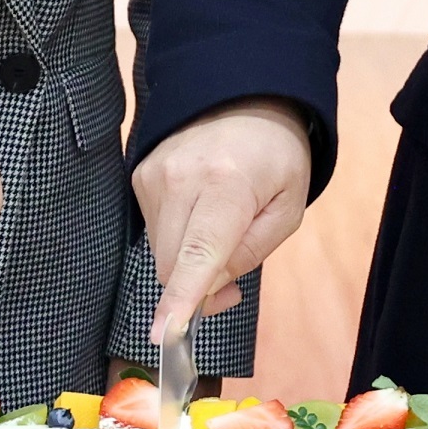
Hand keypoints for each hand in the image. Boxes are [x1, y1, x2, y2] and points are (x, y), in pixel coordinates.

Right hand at [132, 97, 312, 341]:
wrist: (241, 95)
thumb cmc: (275, 156)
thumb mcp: (287, 208)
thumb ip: (251, 254)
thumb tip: (210, 290)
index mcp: (228, 185)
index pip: (199, 252)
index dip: (182, 297)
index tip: (164, 334)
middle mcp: (182, 178)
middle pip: (173, 264)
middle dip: (198, 289)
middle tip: (231, 288)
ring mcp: (154, 175)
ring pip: (160, 252)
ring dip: (186, 263)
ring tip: (219, 235)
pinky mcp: (140, 175)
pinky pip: (153, 230)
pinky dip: (176, 238)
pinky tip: (198, 214)